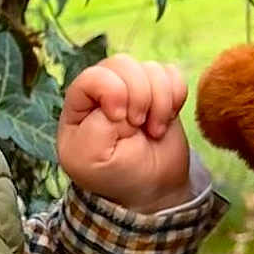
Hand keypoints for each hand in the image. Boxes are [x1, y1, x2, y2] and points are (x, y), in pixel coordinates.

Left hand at [59, 54, 192, 212]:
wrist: (153, 189)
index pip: (92, 76)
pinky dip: (175, 94)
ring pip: (150, 68)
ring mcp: (133, 90)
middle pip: (122, 64)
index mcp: (78, 108)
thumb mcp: (91, 158)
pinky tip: (166, 119)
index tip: (121, 119)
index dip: (112, 90)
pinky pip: (171, 73)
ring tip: (154, 130)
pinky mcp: (159, 92)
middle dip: (140, 95)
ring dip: (160, 100)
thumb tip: (121, 96)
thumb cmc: (117, 176)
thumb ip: (97, 123)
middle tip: (139, 125)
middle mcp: (104, 93)